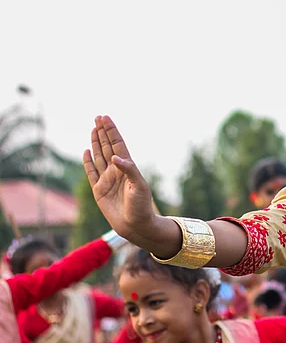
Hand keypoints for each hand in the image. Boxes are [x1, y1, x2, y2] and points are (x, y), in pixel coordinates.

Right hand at [82, 116, 156, 243]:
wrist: (136, 225)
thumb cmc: (141, 206)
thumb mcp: (139, 186)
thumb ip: (129, 170)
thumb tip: (115, 158)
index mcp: (128, 167)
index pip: (118, 144)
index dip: (112, 131)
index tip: (105, 117)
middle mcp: (117, 171)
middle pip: (108, 147)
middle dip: (103, 132)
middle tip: (98, 117)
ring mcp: (107, 180)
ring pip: (99, 156)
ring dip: (96, 142)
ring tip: (93, 129)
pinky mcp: (99, 190)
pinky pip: (91, 172)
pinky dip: (88, 161)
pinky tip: (86, 150)